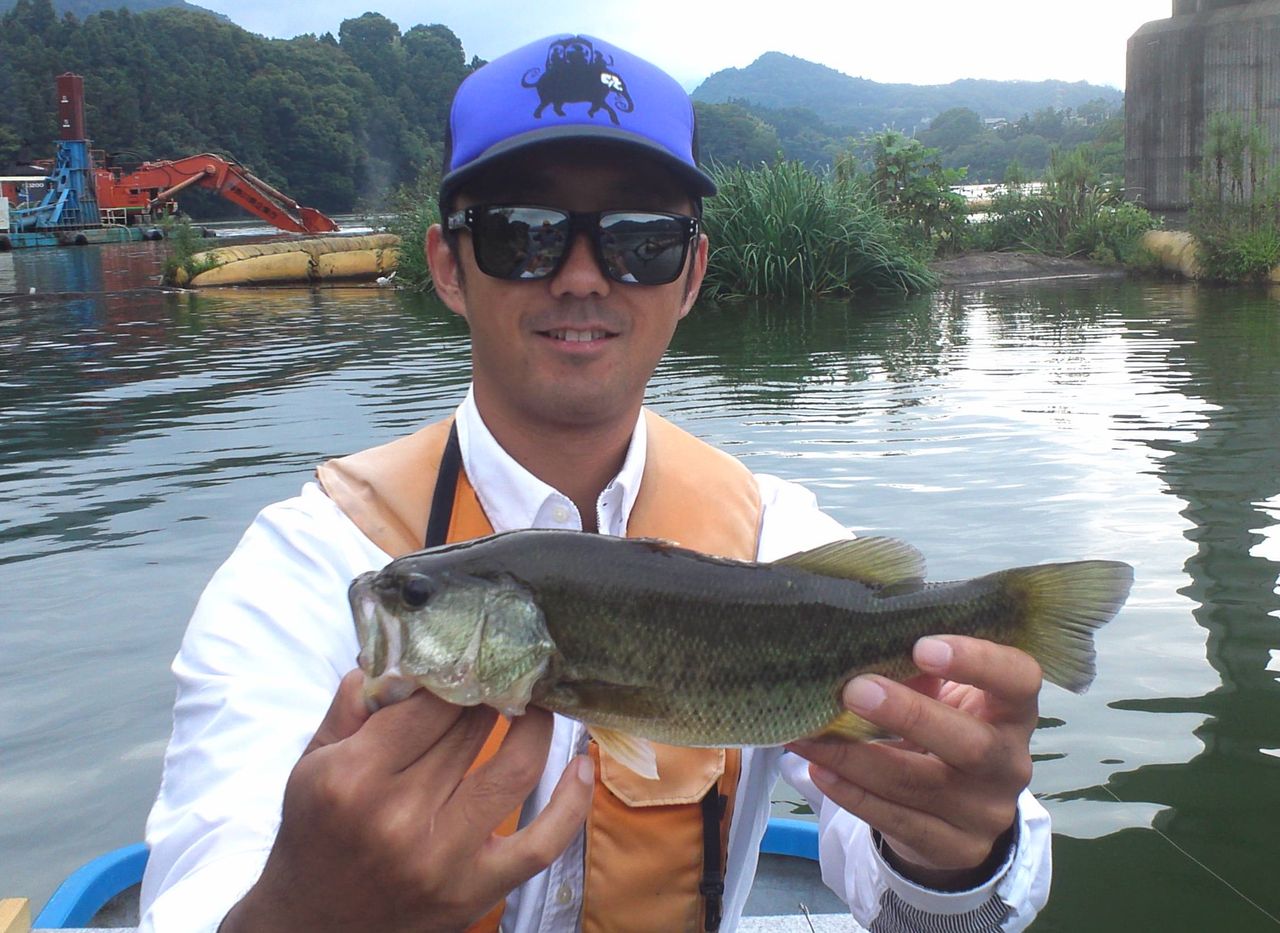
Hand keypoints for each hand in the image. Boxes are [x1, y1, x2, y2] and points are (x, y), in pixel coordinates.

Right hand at [221, 670, 593, 932]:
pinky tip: (584, 764)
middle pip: (471, 729)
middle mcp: (400, 817)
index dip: (459, 672)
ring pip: (514, 769)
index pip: (429, 704)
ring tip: (541, 700)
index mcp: (354, 778)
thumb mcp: (310, 764)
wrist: (312, 927)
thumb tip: (400, 654)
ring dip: (537, 725)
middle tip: (509, 668)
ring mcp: (444, 857)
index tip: (475, 654)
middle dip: (494, 691)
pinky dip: (573, 802)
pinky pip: (543, 843)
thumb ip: (352, 706)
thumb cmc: (314, 836)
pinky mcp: (476, 890)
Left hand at [786, 636, 1039, 890]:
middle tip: (854, 690)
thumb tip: (863, 647)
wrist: (959, 811)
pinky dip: (853, 794)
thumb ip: (921, 673)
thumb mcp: (947, 696)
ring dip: (856, 758)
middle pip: (972, 744)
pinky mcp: (954, 848)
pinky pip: (897, 820)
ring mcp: (985, 812)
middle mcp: (1009, 763)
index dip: (977, 661)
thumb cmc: (946, 727)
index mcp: (1014, 711)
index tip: (922, 646)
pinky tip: (820, 770)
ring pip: (920, 785)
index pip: (1018, 680)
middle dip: (909, 715)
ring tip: (808, 735)